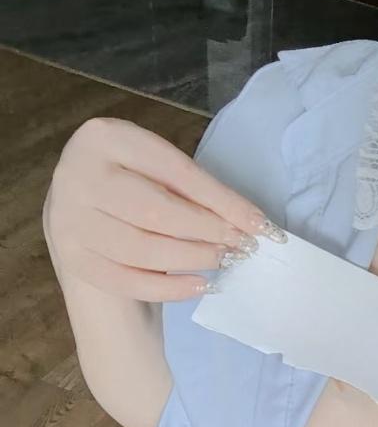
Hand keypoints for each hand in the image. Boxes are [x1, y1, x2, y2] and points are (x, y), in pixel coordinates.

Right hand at [43, 115, 275, 302]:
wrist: (82, 216)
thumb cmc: (131, 188)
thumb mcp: (157, 172)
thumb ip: (195, 191)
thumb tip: (251, 223)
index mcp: (104, 137)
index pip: (174, 172)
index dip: (221, 201)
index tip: (258, 225)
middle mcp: (77, 175)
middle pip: (156, 212)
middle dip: (207, 232)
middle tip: (242, 247)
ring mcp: (69, 220)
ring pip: (142, 249)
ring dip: (192, 259)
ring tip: (223, 261)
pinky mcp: (72, 259)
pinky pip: (128, 281)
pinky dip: (170, 288)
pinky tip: (200, 285)